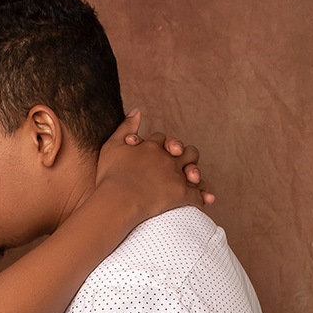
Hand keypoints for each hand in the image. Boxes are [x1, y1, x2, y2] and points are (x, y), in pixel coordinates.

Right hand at [96, 109, 214, 212]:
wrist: (118, 200)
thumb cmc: (111, 176)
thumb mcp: (112, 146)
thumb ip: (125, 127)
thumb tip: (137, 110)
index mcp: (152, 146)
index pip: (161, 139)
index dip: (159, 144)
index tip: (156, 151)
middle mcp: (167, 158)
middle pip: (184, 150)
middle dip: (183, 153)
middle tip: (177, 161)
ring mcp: (176, 176)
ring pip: (194, 170)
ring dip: (195, 173)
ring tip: (192, 179)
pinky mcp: (181, 194)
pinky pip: (197, 195)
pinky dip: (202, 198)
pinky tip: (202, 202)